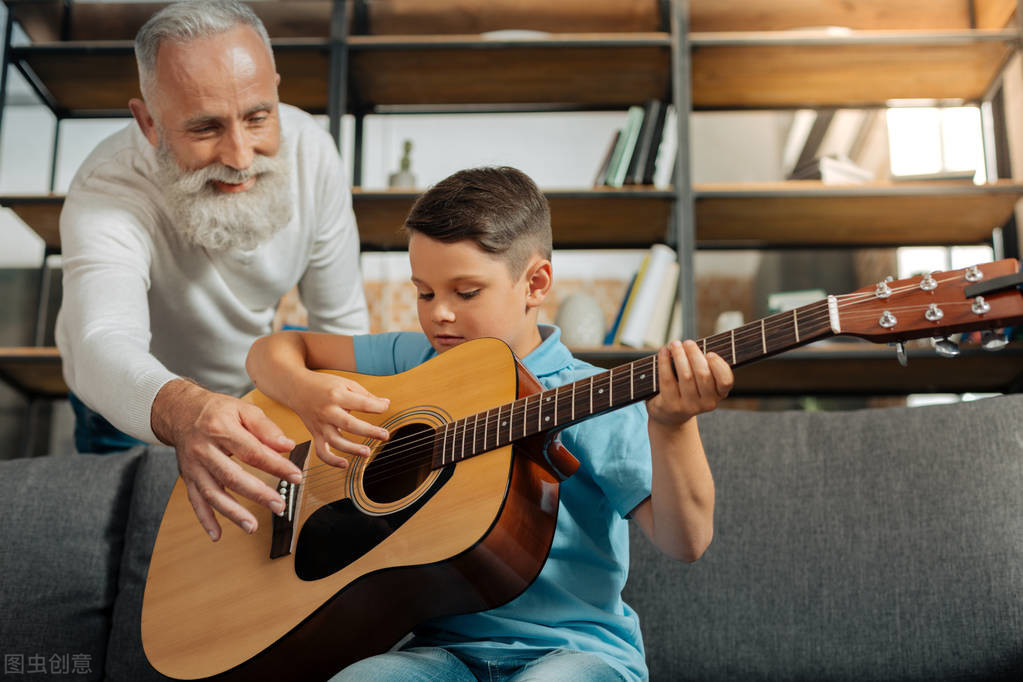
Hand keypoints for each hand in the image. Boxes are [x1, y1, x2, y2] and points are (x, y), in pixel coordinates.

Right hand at [152, 379, 300, 541]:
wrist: (181, 411)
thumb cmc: (217, 411)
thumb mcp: (244, 409)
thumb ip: (266, 428)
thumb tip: (287, 445)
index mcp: (221, 429)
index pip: (253, 452)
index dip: (276, 466)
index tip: (295, 476)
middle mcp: (204, 449)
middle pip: (232, 476)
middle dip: (258, 494)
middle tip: (279, 506)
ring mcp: (193, 466)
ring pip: (213, 493)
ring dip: (233, 513)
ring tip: (252, 527)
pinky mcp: (187, 477)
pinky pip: (195, 502)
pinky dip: (205, 520)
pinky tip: (217, 535)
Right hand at [289, 371, 389, 467]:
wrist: (296, 388)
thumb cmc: (323, 385)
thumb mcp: (345, 383)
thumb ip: (365, 395)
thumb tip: (385, 404)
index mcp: (336, 395)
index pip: (361, 403)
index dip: (377, 407)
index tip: (385, 407)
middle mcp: (327, 411)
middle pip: (349, 424)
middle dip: (369, 431)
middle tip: (384, 435)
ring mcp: (320, 425)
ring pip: (335, 441)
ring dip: (352, 449)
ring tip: (367, 453)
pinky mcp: (315, 434)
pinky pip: (321, 451)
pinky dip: (331, 460)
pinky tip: (345, 464)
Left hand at [646, 339, 732, 426]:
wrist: (669, 415)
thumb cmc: (687, 389)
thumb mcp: (701, 382)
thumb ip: (704, 366)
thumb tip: (695, 344)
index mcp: (719, 394)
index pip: (726, 381)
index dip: (718, 366)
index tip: (709, 353)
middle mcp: (707, 403)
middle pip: (703, 375)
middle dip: (694, 354)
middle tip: (687, 342)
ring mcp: (689, 407)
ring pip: (686, 376)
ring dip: (679, 356)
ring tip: (675, 344)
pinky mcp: (671, 406)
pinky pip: (668, 380)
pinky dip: (665, 363)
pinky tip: (663, 352)